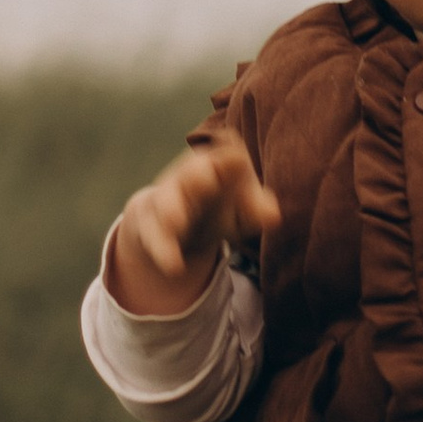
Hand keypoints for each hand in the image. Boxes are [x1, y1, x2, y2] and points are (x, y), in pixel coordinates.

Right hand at [107, 133, 280, 317]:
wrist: (172, 217)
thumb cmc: (218, 206)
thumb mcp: (242, 210)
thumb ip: (257, 210)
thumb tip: (273, 216)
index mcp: (219, 166)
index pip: (228, 154)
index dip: (232, 159)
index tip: (236, 160)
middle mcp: (189, 177)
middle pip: (192, 171)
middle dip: (198, 174)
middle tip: (206, 175)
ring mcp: (166, 198)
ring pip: (166, 201)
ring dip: (172, 209)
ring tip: (176, 221)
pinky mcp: (149, 223)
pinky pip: (154, 236)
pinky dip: (164, 250)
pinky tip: (174, 266)